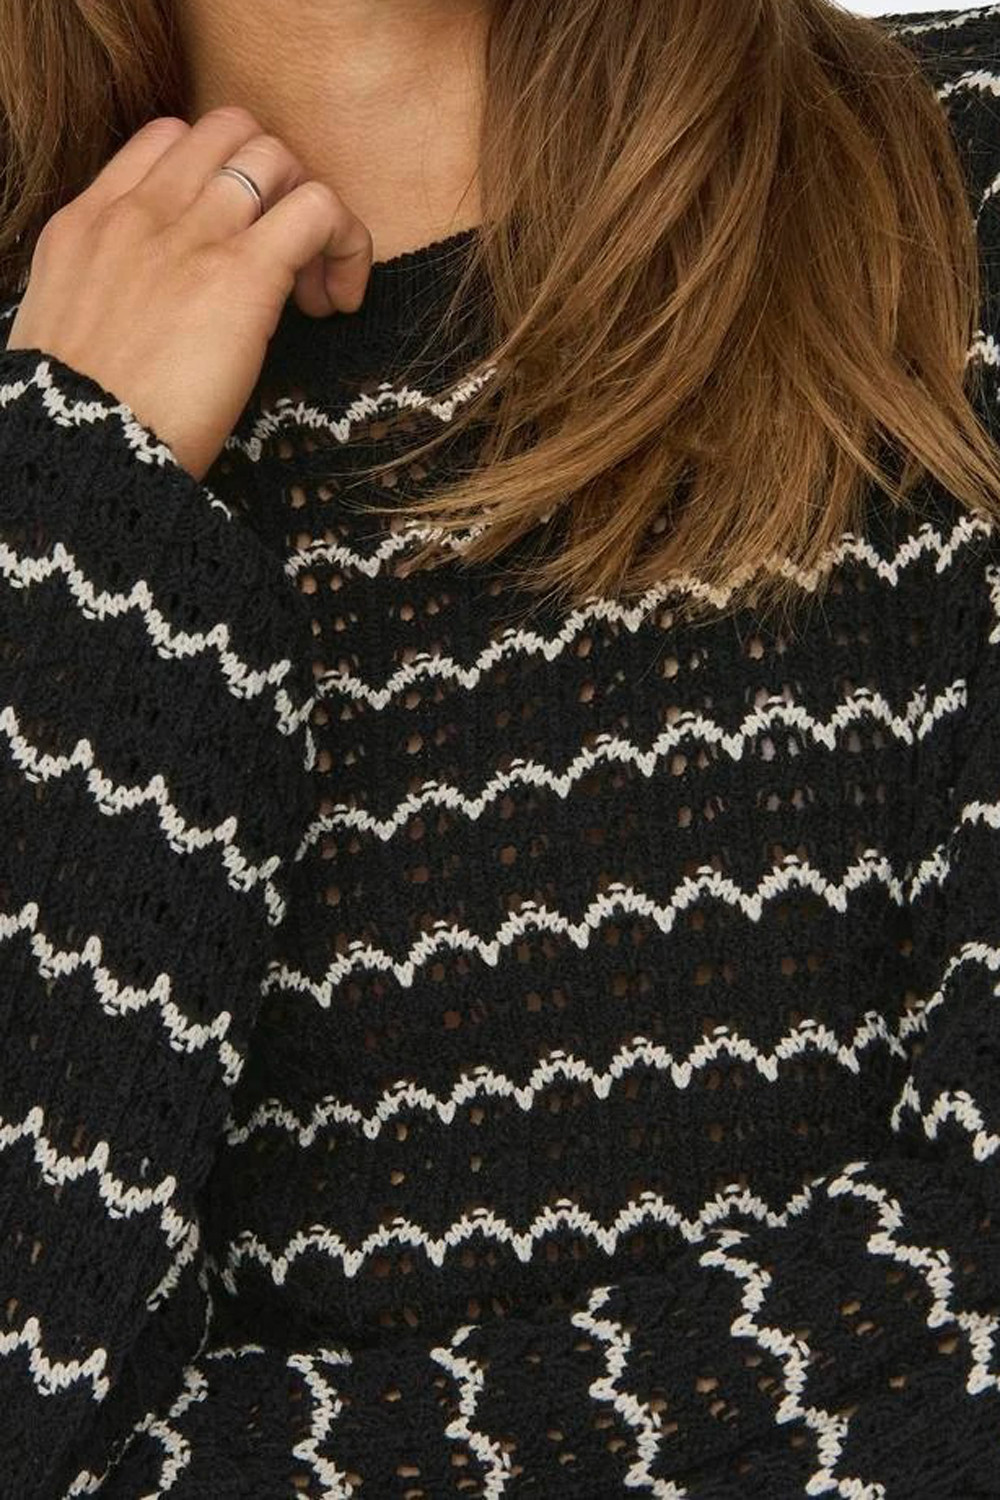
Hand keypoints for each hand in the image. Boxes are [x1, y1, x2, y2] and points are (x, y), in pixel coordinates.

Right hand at [6, 107, 372, 481]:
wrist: (85, 448)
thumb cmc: (82, 415)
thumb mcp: (70, 330)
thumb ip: (111, 294)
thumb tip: (157, 310)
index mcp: (90, 221)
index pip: (168, 141)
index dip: (219, 177)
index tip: (233, 241)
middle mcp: (142, 211)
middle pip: (231, 131)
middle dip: (273, 182)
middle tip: (286, 260)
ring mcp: (193, 234)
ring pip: (278, 159)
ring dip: (312, 215)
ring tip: (314, 289)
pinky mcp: (244, 273)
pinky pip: (318, 209)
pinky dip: (346, 242)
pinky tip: (340, 299)